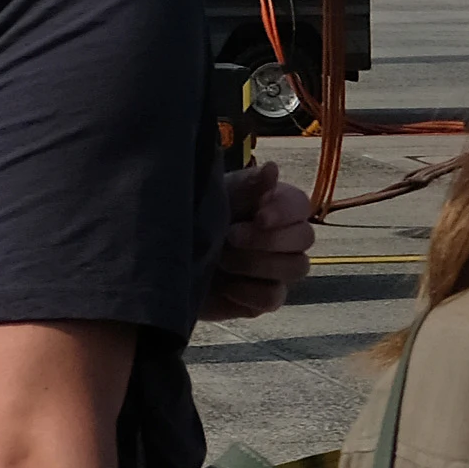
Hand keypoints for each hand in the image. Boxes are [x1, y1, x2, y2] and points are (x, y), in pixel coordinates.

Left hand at [201, 160, 311, 319]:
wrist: (164, 259)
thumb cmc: (193, 218)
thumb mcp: (216, 196)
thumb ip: (247, 185)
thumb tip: (273, 169)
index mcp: (275, 206)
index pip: (300, 206)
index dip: (285, 212)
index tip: (259, 217)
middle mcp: (284, 238)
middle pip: (304, 238)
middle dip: (267, 240)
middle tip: (230, 237)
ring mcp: (276, 270)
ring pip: (297, 268)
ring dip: (258, 264)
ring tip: (222, 259)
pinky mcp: (262, 298)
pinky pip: (274, 298)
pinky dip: (251, 292)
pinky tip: (227, 287)